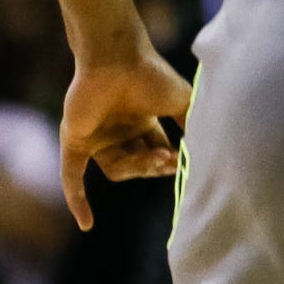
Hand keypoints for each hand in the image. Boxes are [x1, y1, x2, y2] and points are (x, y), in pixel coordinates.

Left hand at [56, 47, 191, 228]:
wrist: (117, 58)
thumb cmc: (151, 75)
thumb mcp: (183, 102)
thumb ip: (193, 126)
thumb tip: (210, 151)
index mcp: (141, 121)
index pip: (157, 152)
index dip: (170, 161)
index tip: (184, 160)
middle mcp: (118, 130)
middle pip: (138, 164)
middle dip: (155, 165)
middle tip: (169, 159)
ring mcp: (95, 136)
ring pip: (116, 170)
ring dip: (136, 168)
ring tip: (153, 157)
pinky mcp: (74, 140)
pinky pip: (72, 177)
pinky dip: (78, 200)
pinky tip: (86, 225)